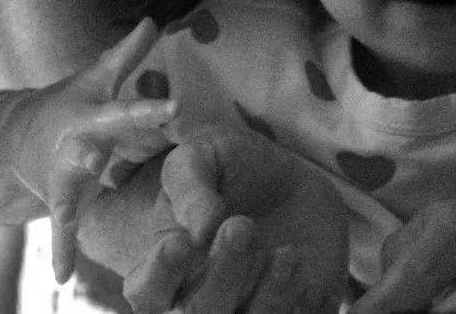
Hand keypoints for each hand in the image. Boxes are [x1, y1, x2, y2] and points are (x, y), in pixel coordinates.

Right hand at [0, 18, 178, 280]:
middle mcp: (75, 143)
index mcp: (91, 114)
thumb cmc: (69, 102)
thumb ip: (128, 54)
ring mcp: (62, 173)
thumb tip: (154, 19)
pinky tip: (62, 277)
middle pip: (91, 148)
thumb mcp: (96, 78)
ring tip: (66, 217)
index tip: (177, 108)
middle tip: (99, 155)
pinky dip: (61, 251)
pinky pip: (61, 227)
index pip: (125, 110)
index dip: (150, 109)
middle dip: (95, 152)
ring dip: (68, 203)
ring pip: (70, 189)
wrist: (16, 135)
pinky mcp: (57, 198)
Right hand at [122, 122, 347, 313]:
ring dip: (268, 297)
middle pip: (199, 312)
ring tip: (287, 253)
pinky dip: (302, 310)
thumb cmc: (232, 168)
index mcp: (164, 264)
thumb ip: (190, 187)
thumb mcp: (203, 158)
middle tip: (243, 225)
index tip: (179, 243)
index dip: (159, 275)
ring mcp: (245, 310)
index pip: (145, 291)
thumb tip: (199, 229)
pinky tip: (310, 279)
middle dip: (223, 273)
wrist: (291, 183)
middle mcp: (199, 297)